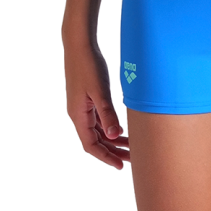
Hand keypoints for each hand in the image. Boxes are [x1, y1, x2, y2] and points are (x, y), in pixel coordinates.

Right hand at [64, 40, 130, 169]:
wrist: (79, 44)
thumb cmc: (88, 65)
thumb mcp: (100, 90)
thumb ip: (107, 114)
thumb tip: (114, 136)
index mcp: (78, 115)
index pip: (90, 145)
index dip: (105, 157)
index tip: (120, 166)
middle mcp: (78, 114)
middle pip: (95, 140)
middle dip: (112, 151)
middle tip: (132, 159)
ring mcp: (81, 106)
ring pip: (97, 131)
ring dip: (112, 140)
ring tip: (130, 147)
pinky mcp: (86, 98)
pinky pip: (97, 120)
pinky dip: (109, 127)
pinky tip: (121, 129)